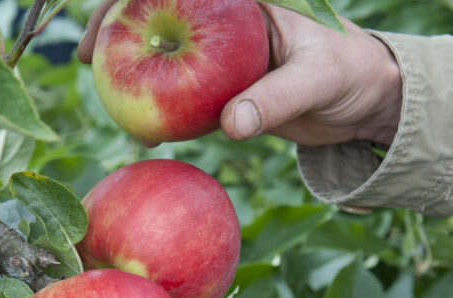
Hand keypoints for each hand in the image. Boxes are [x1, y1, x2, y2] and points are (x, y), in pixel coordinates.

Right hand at [77, 3, 403, 145]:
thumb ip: (277, 99)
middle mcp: (225, 19)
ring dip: (131, 73)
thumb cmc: (352, 73)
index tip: (108, 17)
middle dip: (115, 29)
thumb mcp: (320, 80)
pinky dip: (158, 110)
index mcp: (245, 2)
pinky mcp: (222, 87)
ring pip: (163, 55)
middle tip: (85, 58)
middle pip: (158, 14)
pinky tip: (146, 131)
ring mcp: (220, 54)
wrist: (367, 101)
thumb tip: (233, 125)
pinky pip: (180, 95)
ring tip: (109, 98)